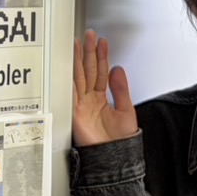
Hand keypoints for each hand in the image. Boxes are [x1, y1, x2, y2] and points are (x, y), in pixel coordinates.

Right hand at [73, 30, 137, 146]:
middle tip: (89, 35)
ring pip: (79, 76)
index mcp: (101, 99)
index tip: (102, 42)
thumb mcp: (126, 110)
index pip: (100, 72)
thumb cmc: (118, 142)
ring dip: (79, 59)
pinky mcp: (74, 111)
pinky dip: (70, 77)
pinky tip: (71, 64)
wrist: (112, 160)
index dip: (102, 56)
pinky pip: (71, 90)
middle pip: (88, 71)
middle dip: (89, 52)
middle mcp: (89, 100)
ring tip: (80, 43)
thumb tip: (118, 69)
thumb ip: (121, 89)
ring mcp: (81, 104)